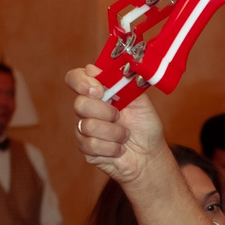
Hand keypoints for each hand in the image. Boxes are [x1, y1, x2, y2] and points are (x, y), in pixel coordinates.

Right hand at [66, 66, 167, 185]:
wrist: (150, 155)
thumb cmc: (145, 126)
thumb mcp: (140, 101)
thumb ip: (122, 83)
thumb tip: (98, 68)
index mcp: (98, 92)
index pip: (75, 78)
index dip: (82, 82)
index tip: (101, 91)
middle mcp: (87, 109)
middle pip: (79, 104)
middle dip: (106, 112)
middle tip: (119, 117)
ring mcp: (83, 129)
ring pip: (88, 126)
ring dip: (114, 133)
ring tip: (125, 136)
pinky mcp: (85, 149)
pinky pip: (91, 145)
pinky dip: (112, 148)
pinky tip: (119, 149)